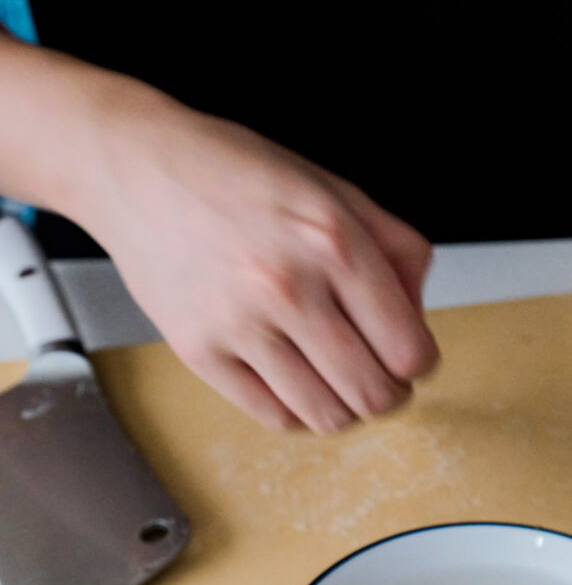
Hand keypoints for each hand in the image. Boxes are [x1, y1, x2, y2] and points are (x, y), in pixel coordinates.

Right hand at [66, 80, 438, 432]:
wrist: (139, 168)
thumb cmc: (236, 173)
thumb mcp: (335, 189)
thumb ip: (396, 247)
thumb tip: (418, 315)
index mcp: (334, 241)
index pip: (408, 349)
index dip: (419, 363)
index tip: (410, 360)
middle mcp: (289, 287)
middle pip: (373, 394)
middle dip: (389, 394)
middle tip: (380, 378)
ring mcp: (239, 325)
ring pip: (326, 416)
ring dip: (345, 408)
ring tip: (337, 381)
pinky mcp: (198, 351)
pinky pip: (271, 415)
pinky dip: (296, 411)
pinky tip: (295, 382)